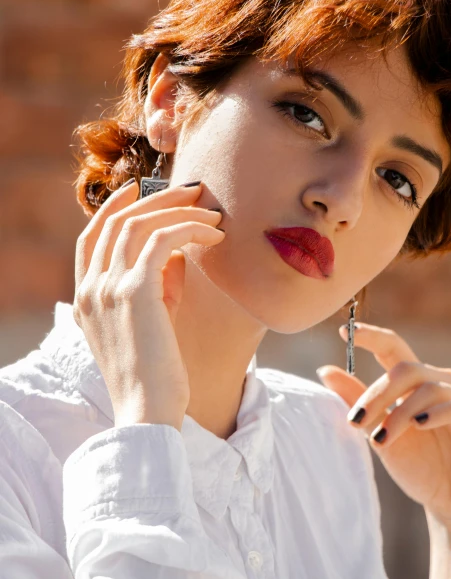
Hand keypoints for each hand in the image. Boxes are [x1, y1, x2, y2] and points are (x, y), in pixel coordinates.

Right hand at [73, 179, 224, 430]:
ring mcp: (109, 287)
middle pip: (118, 221)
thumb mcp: (151, 322)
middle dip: (158, 199)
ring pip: (141, 224)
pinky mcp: (136, 291)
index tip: (142, 189)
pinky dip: (191, 229)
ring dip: (181, 211)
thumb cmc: (156, 372)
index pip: (91, 237)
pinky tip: (215, 236)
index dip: (115, 207)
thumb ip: (158, 285)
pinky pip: (164, 239)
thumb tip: (180, 253)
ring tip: (213, 214)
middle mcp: (90, 288)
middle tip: (193, 190)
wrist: (149, 411)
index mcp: (85, 297)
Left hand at [317, 323, 450, 531]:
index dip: (371, 336)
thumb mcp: (379, 434)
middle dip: (377, 393)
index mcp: (413, 383)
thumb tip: (324, 370)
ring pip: (428, 388)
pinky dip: (438, 412)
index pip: (392, 348)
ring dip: (400, 413)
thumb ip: (357, 402)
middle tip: (357, 421)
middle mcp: (439, 383)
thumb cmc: (419, 466)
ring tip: (381, 440)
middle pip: (406, 368)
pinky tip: (420, 425)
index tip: (344, 330)